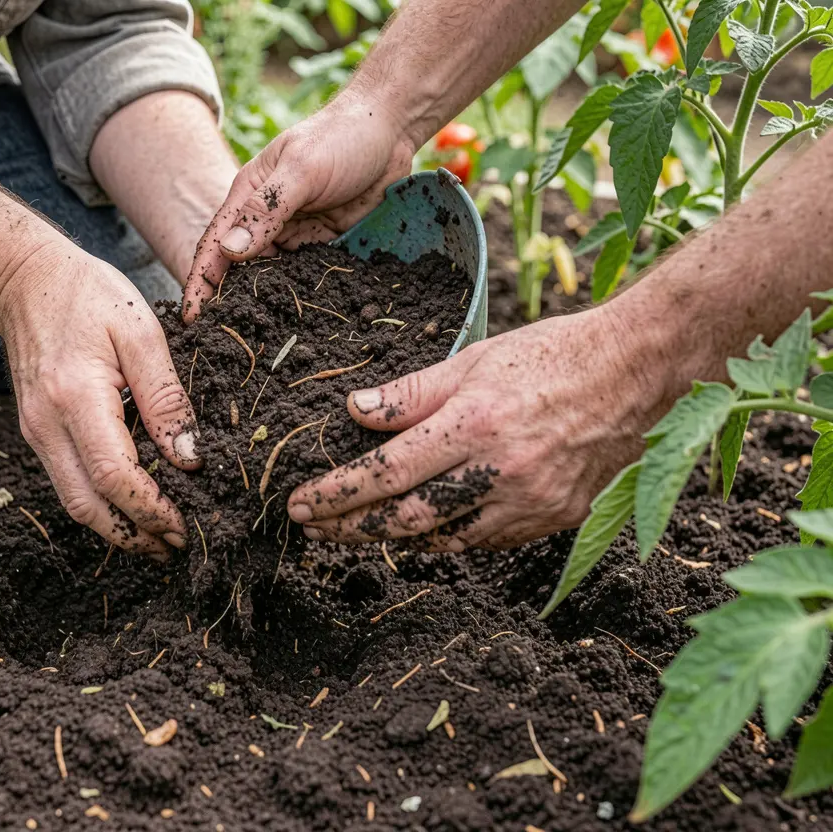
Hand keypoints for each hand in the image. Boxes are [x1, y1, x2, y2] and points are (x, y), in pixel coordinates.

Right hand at [0, 242, 200, 557]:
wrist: (24, 280)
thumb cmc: (87, 294)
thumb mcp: (141, 331)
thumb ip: (167, 397)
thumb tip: (190, 457)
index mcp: (75, 397)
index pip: (113, 475)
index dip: (150, 509)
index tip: (184, 525)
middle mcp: (47, 424)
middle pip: (88, 505)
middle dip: (134, 536)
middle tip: (176, 548)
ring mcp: (35, 431)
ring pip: (75, 502)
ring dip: (116, 528)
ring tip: (159, 539)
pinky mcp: (36, 432)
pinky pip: (69, 482)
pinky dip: (101, 504)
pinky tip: (132, 505)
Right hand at [182, 95, 415, 320]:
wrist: (391, 129)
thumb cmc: (340, 137)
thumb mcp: (301, 170)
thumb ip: (265, 210)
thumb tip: (230, 254)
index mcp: (246, 198)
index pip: (213, 248)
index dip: (199, 284)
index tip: (191, 320)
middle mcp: (265, 220)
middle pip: (237, 270)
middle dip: (227, 304)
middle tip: (221, 345)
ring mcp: (294, 234)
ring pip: (270, 278)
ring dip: (262, 306)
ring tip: (257, 343)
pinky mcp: (322, 244)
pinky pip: (304, 276)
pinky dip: (298, 298)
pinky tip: (297, 324)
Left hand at [286, 308, 670, 549]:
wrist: (640, 372)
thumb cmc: (555, 355)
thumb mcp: (476, 359)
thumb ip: (412, 392)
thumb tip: (354, 412)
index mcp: (475, 426)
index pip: (386, 474)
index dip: (337, 494)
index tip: (299, 504)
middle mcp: (500, 473)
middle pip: (406, 520)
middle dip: (351, 527)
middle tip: (313, 528)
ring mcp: (530, 504)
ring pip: (442, 540)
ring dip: (392, 539)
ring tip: (354, 530)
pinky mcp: (552, 520)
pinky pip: (481, 541)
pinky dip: (443, 538)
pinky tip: (419, 528)